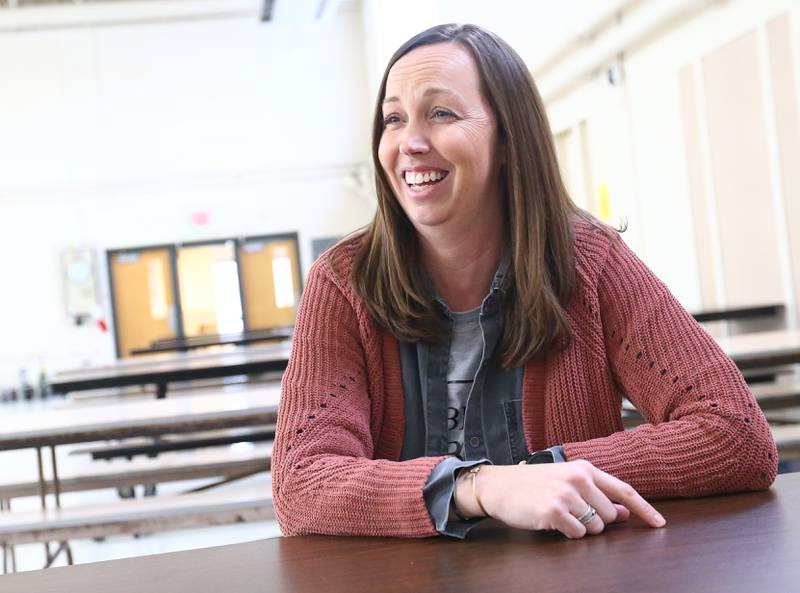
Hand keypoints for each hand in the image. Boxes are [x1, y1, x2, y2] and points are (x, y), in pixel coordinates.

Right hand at [454, 460, 665, 537]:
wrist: (498, 485)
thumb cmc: (532, 484)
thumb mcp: (566, 482)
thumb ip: (597, 494)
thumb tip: (626, 513)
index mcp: (584, 468)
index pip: (624, 490)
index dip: (645, 509)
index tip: (660, 524)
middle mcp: (578, 478)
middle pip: (610, 515)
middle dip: (597, 521)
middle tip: (573, 512)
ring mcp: (566, 494)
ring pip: (595, 527)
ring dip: (581, 528)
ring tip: (559, 514)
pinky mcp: (554, 511)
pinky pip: (577, 534)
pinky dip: (568, 533)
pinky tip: (551, 521)